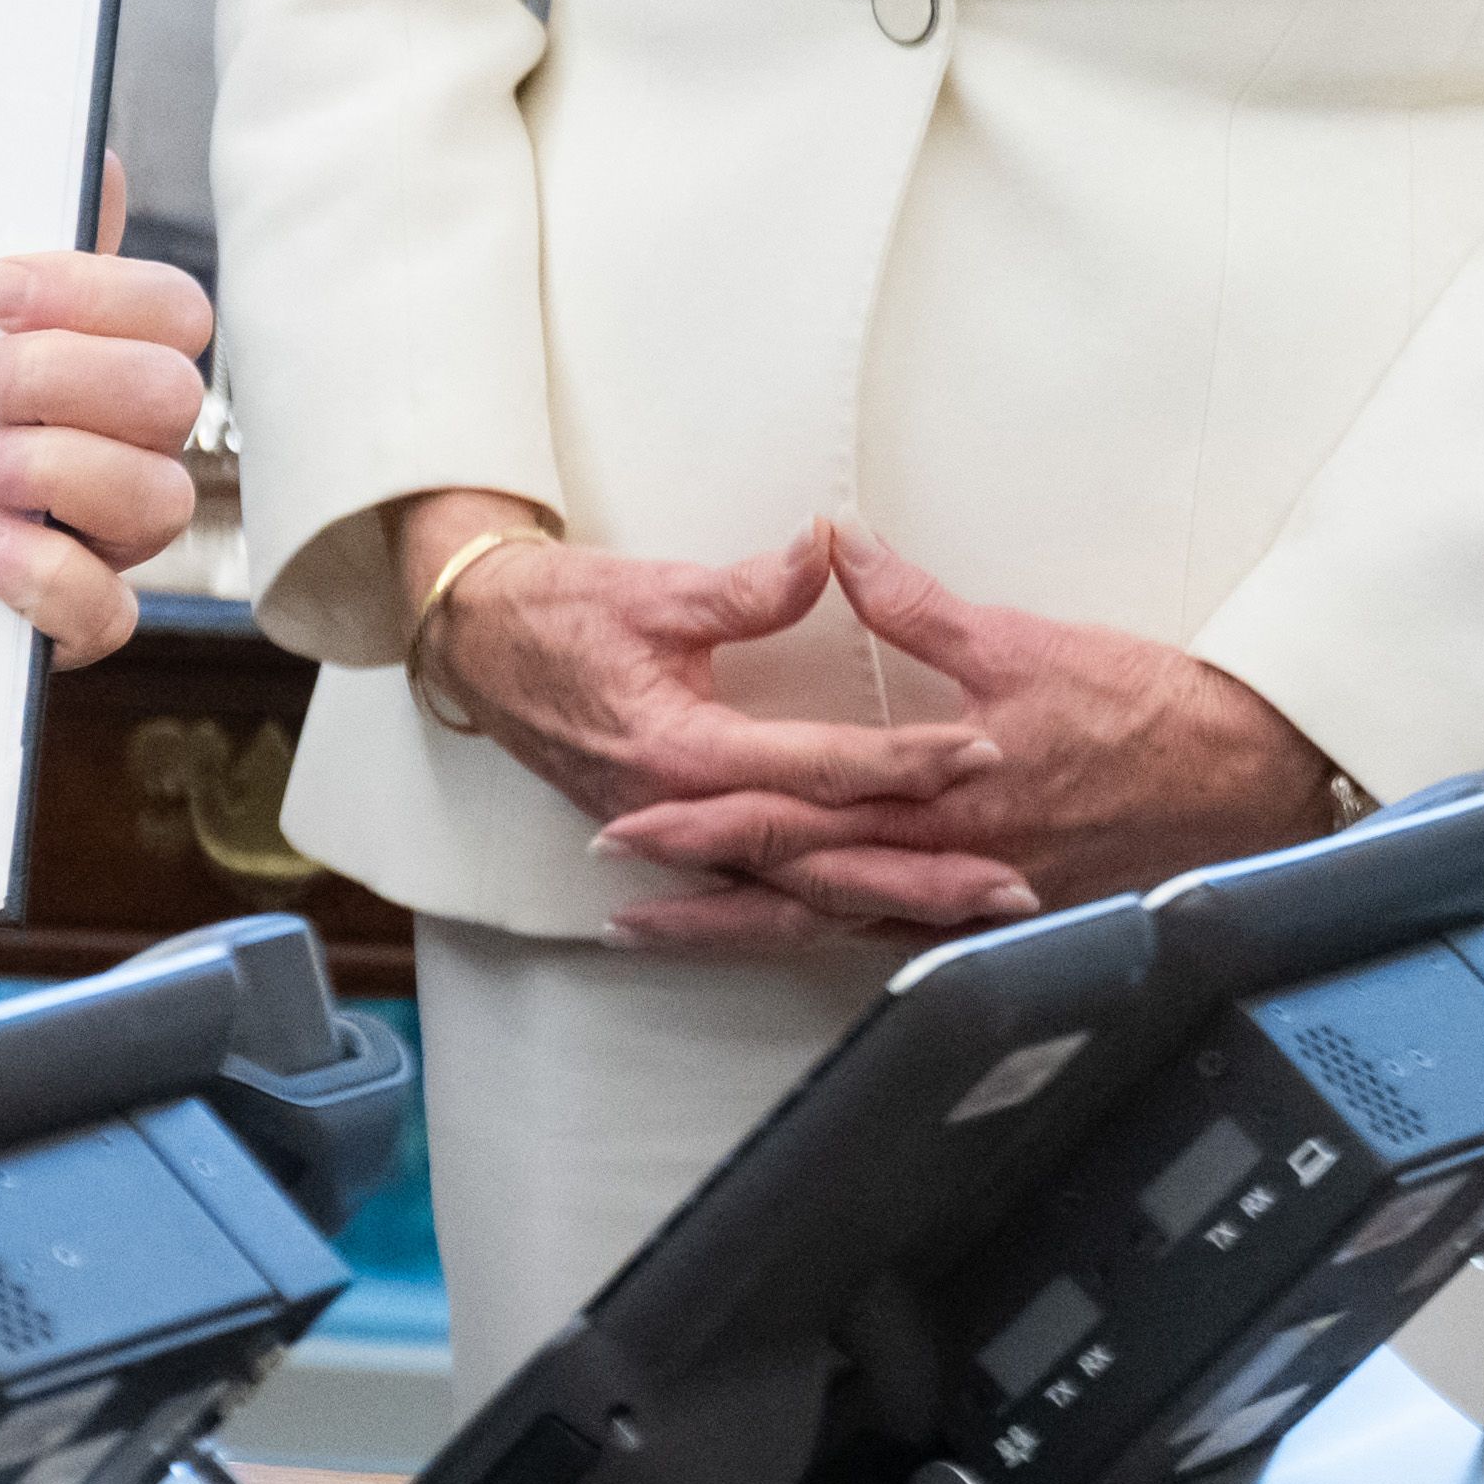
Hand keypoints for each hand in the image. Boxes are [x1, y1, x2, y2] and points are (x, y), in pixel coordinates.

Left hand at [0, 248, 214, 668]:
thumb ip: (7, 242)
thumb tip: (91, 159)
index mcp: (108, 359)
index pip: (171, 310)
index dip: (96, 292)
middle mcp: (128, 444)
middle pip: (171, 395)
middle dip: (65, 379)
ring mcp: (108, 535)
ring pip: (163, 500)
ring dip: (61, 471)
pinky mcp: (73, 618)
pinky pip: (110, 613)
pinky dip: (48, 576)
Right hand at [390, 494, 1008, 935]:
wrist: (471, 640)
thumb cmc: (552, 611)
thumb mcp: (650, 589)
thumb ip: (749, 588)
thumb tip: (829, 550)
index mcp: (677, 748)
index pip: (814, 766)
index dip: (902, 760)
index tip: (980, 749)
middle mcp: (677, 811)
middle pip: (819, 858)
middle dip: (920, 874)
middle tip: (1011, 885)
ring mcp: (671, 837)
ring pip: (795, 891)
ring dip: (888, 906)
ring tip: (972, 916)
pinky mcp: (669, 841)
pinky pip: (757, 896)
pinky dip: (822, 917)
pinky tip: (878, 933)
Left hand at [582, 526, 1350, 949]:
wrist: (1251, 779)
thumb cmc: (1147, 710)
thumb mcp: (1022, 642)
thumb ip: (917, 604)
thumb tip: (840, 544)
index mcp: (941, 797)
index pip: (798, 815)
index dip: (708, 820)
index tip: (631, 819)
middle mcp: (946, 863)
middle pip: (801, 884)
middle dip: (703, 893)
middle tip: (617, 893)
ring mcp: (973, 898)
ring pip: (839, 924)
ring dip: (749, 928)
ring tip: (664, 932)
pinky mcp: (1002, 910)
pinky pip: (898, 939)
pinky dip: (831, 940)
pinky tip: (787, 940)